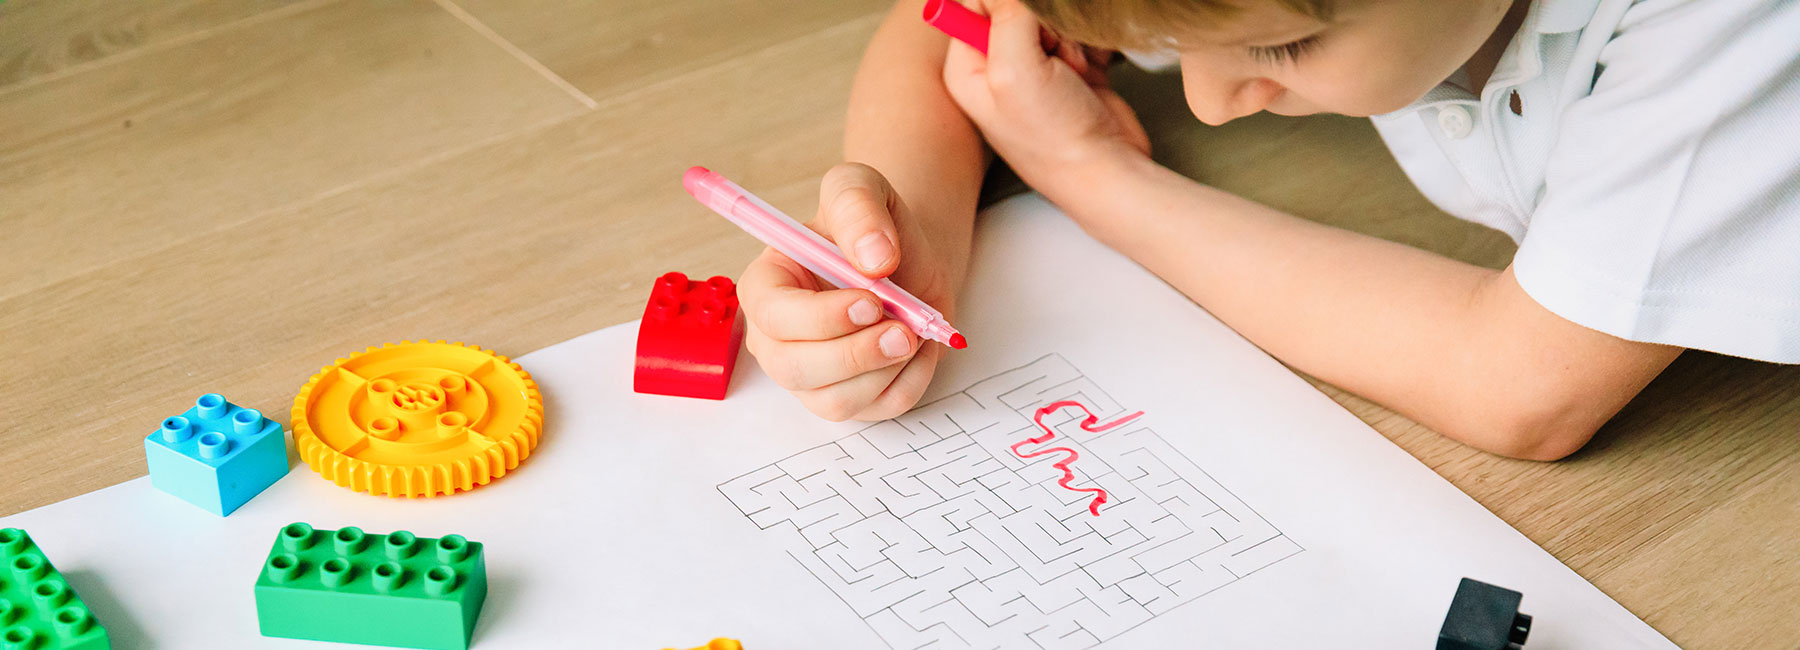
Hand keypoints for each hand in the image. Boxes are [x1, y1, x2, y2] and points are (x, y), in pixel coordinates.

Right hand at [737, 163, 955, 421]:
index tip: (871, 301)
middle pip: (795, 369)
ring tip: (913, 331)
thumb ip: (858, 208)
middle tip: (903, 330)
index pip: (774, 316)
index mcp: (765, 287)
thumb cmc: (870, 226)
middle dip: (855, 354)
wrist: (906, 260)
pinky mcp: (849, 399)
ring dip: (884, 371)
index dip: (820, 317)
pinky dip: (911, 381)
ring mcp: (810, 376)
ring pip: (836, 401)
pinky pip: (879, 409)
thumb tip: (874, 259)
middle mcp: (776, 339)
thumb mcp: (860, 188)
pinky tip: (919, 346)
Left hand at [941, 0, 1149, 193]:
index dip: (1006, 5)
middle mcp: (996, 67)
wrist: (1106, 170)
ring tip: (1074, 73)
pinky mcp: (1069, 71)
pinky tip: (1092, 72)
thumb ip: (1006, 15)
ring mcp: (1034, 69)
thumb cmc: (1054, 135)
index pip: (974, 3)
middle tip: (1052, 55)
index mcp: (967, 69)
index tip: (1028, 27)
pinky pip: (1079, 34)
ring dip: (1071, 37)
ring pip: (1051, 19)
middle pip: (1016, 8)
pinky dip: (1090, 46)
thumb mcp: (1014, 70)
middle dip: (1044, 23)